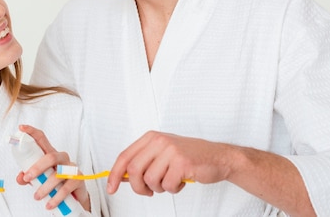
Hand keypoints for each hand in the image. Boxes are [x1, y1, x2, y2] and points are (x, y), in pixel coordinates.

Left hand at [15, 124, 89, 211]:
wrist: (74, 197)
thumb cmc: (55, 183)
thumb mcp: (40, 179)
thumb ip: (29, 177)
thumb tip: (20, 177)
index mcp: (50, 154)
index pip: (42, 139)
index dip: (32, 132)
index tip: (21, 127)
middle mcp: (62, 158)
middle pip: (50, 156)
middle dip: (37, 167)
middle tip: (27, 177)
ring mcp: (71, 168)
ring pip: (57, 174)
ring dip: (45, 187)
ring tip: (37, 197)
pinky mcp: (78, 179)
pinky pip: (67, 187)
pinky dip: (56, 198)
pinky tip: (49, 204)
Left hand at [107, 131, 230, 195]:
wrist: (218, 157)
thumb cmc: (189, 156)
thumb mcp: (162, 153)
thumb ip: (142, 162)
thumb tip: (122, 177)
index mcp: (151, 138)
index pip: (124, 157)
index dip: (114, 175)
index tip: (111, 188)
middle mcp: (159, 141)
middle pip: (133, 170)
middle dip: (138, 187)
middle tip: (148, 191)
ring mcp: (170, 151)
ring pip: (150, 180)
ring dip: (159, 188)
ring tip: (170, 182)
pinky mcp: (182, 162)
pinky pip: (167, 185)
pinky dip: (173, 189)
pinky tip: (181, 181)